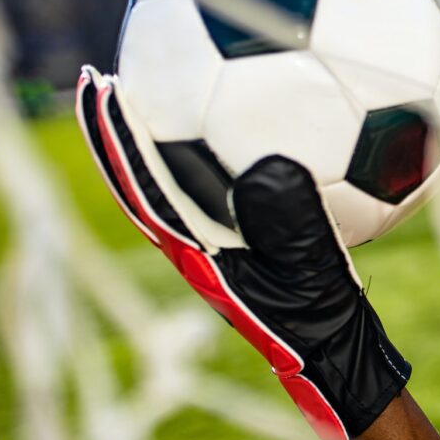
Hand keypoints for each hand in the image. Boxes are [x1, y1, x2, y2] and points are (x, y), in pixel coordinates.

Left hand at [75, 66, 410, 439]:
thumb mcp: (316, 277)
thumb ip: (295, 225)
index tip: (103, 91)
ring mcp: (218, 249)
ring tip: (147, 95)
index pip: (146, 190)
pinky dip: (208, 156)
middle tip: (101, 80)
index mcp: (199, 258)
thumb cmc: (326, 328)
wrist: (338, 359)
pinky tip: (229, 128)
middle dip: (119, 134)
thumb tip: (268, 166)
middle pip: (145, 184)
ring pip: (174, 188)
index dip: (120, 141)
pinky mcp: (244, 246)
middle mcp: (197, 249)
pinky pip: (215, 192)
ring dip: (155, 141)